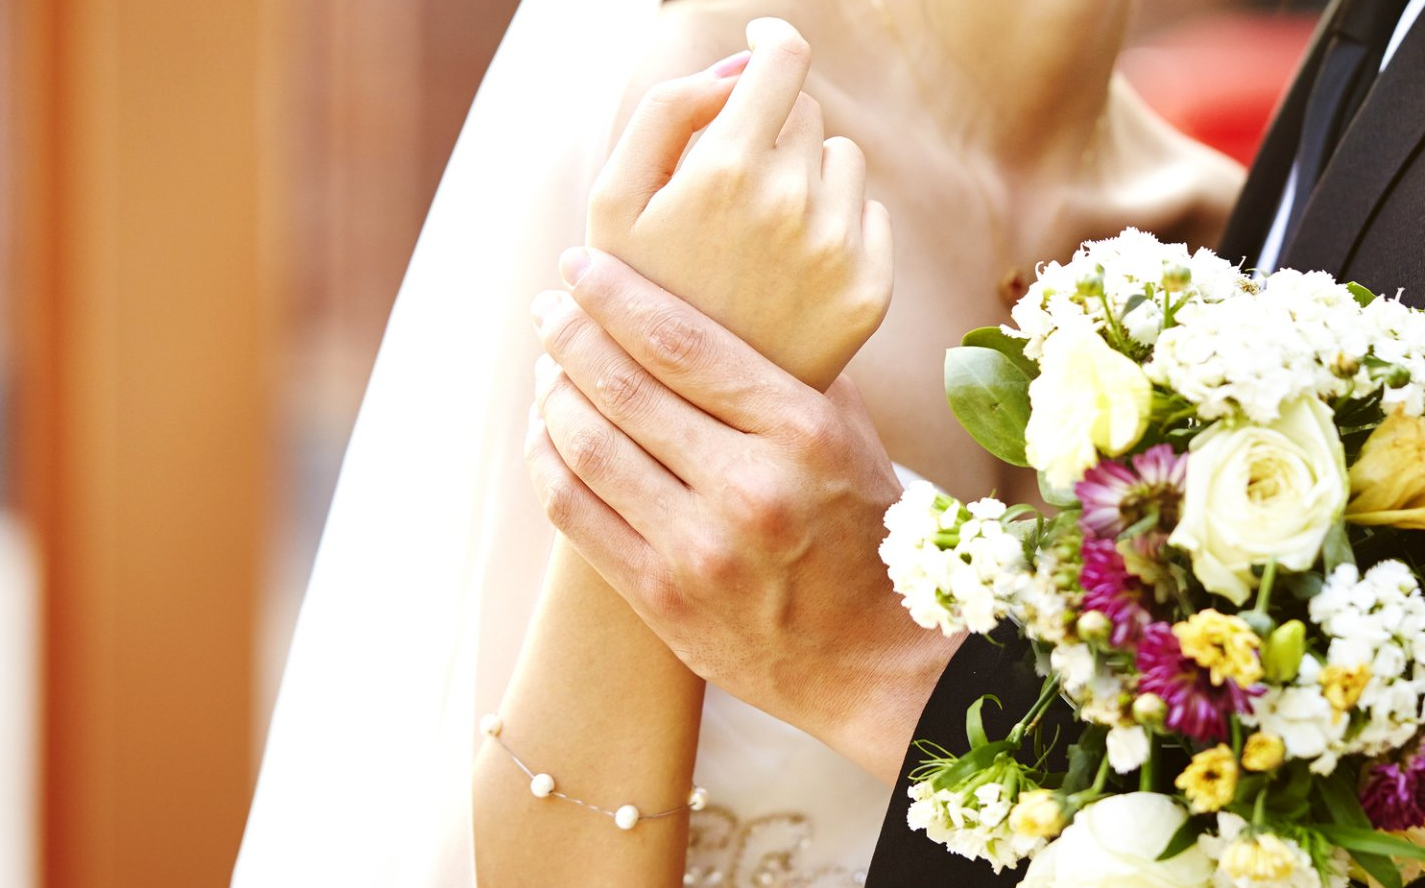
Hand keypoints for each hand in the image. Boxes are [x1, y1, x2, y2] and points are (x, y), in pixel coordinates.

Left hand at [527, 248, 959, 784]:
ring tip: (548, 367)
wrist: (876, 665)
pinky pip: (576, 514)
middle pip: (621, 386)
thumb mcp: (854, 438)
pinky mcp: (662, 599)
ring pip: (587, 446)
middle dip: (569, 333)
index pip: (680, 341)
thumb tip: (731, 295)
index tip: (579, 263)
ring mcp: (699, 550)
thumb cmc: (867, 535)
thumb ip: (795, 369)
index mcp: (802, 433)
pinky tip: (547, 434)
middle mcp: (748, 488)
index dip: (614, 293)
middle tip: (550, 307)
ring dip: (553, 393)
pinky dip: (548, 462)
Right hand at [588, 17, 892, 390]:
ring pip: (842, 160)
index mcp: (730, 168)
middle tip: (729, 188)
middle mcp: (796, 203)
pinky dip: (838, 226)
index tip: (763, 44)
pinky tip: (793, 269)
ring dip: (807, 176)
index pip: (783, 60)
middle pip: (806, 112)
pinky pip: (868, 215)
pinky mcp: (872, 291)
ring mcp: (841, 249)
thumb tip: (741, 66)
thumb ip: (670, 109)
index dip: (773, 42)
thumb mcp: (615, 198)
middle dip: (772, 131)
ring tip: (759, 235)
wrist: (684, 413)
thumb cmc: (639, 293)